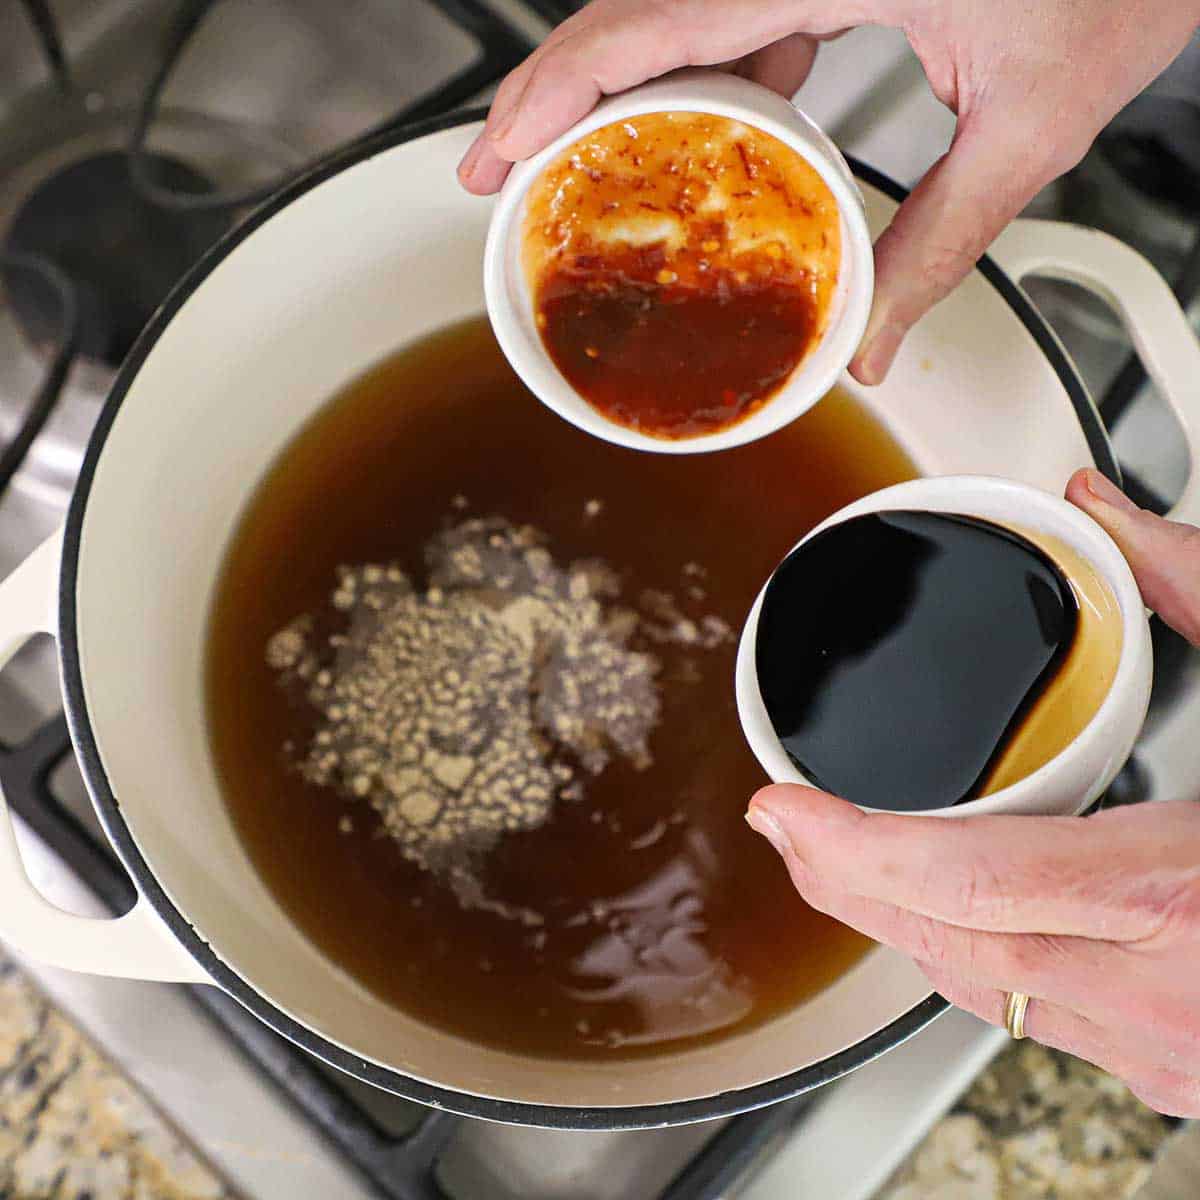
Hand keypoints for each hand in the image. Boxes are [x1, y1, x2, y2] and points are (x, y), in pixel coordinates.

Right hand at [458, 1, 1197, 382]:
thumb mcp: (1033, 123)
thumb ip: (939, 242)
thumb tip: (870, 344)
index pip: (652, 17)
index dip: (556, 88)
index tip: (497, 150)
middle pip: (636, 8)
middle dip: (556, 95)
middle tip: (504, 171)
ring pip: (674, 8)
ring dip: (621, 90)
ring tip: (581, 172)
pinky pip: (732, 11)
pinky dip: (700, 76)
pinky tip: (701, 135)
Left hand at [746, 468, 1199, 1116]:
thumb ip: (1195, 590)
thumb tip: (1108, 507)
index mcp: (1187, 898)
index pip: (961, 880)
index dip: (848, 849)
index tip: (779, 811)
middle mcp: (1174, 995)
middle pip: (948, 945)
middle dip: (848, 888)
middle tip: (789, 832)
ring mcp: (1181, 1052)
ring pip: (986, 992)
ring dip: (903, 924)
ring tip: (845, 863)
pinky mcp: (1193, 1070)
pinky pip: (1046, 1018)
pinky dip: (981, 960)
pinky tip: (960, 917)